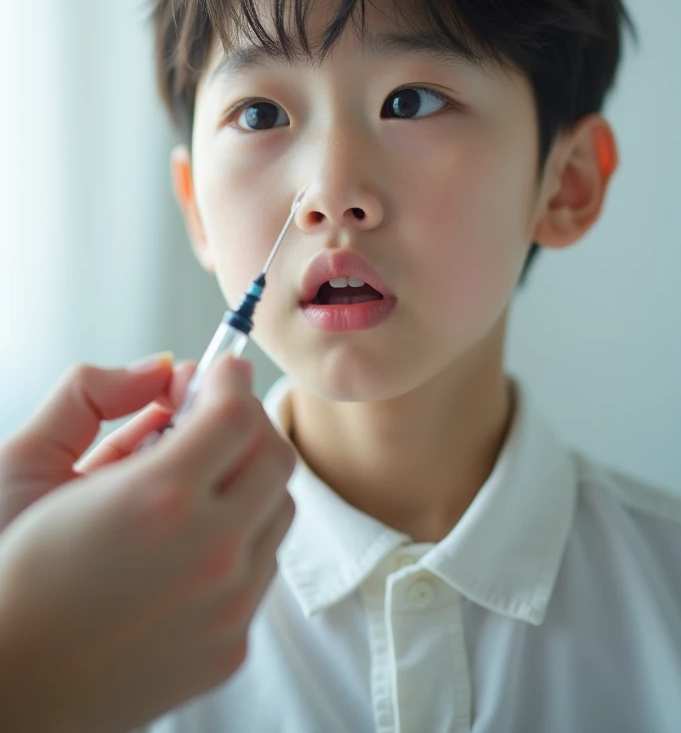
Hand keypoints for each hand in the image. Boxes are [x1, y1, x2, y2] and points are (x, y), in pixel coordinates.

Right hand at [0, 353, 296, 732]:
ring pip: (278, 513)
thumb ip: (94, 394)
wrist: (8, 687)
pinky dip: (238, 538)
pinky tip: (188, 537)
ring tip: (196, 478)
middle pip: (274, 457)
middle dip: (247, 423)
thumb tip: (160, 367)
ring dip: (247, 480)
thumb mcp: (31, 466)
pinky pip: (260, 570)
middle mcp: (209, 555)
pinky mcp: (232, 647)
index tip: (220, 369)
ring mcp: (228, 608)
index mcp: (160, 500)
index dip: (230, 379)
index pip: (236, 414)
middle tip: (212, 414)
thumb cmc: (12, 573)